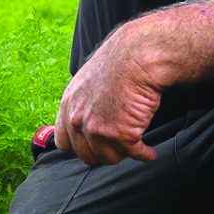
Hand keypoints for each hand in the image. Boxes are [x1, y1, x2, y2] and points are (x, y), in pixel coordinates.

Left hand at [54, 21, 167, 165]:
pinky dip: (144, 155)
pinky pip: (133, 154)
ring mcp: (97, 129)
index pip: (64, 143)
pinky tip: (149, 152)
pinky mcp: (120, 134)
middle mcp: (78, 119)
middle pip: (86, 156)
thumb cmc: (120, 62)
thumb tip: (86, 120)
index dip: (80, 147)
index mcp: (68, 105)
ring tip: (134, 146)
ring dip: (123, 153)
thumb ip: (82, 102)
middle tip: (118, 147)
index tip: (94, 147)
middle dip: (104, 153)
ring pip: (109, 158)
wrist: (139, 55)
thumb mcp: (88, 80)